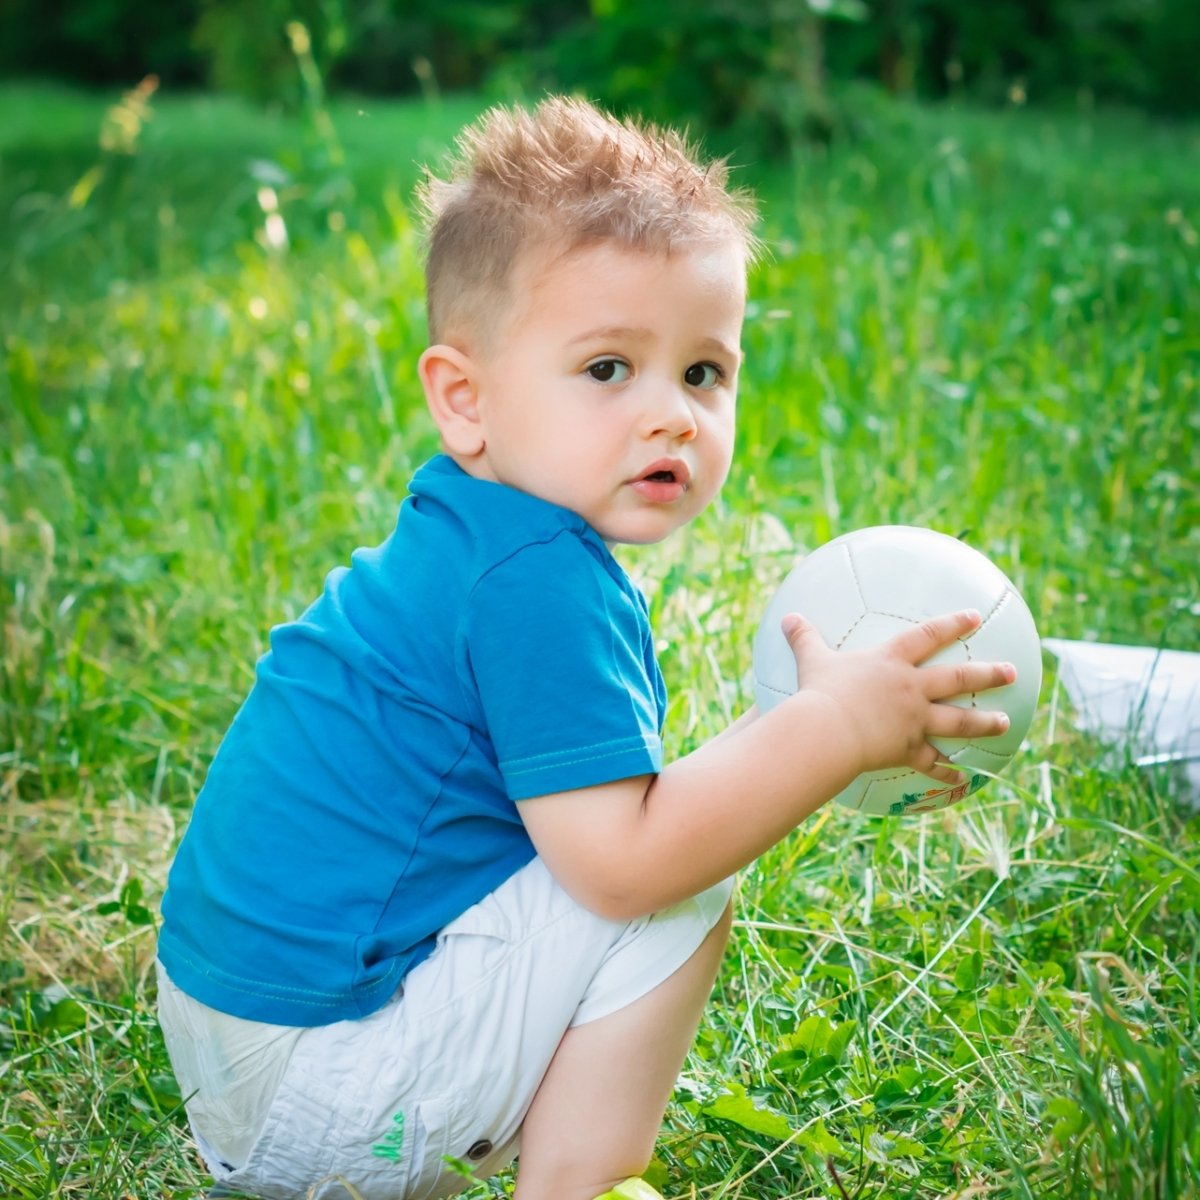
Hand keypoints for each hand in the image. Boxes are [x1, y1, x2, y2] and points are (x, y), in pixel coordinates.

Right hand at [781, 609, 1015, 785]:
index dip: (953, 624)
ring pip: (958, 721)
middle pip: (957, 678)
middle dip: (987, 673)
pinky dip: (947, 772)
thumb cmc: (820, 692)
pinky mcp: (908, 749)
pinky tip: (962, 779)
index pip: (928, 636)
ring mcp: (914, 720)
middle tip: (1011, 672)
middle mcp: (911, 689)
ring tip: (1004, 722)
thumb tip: (787, 617)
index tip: (976, 617)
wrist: (828, 730)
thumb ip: (804, 638)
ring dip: (983, 722)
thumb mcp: (812, 659)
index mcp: (891, 662)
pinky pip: (932, 763)